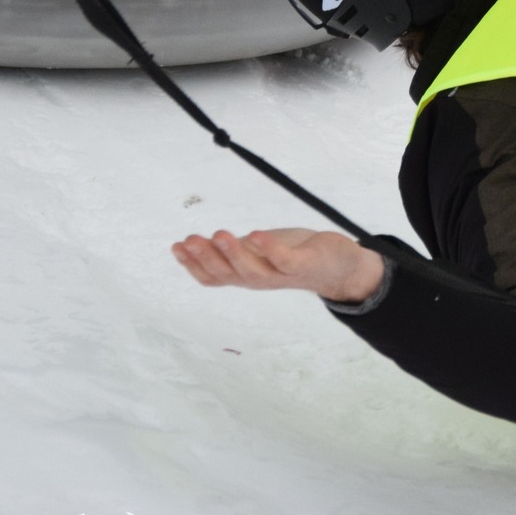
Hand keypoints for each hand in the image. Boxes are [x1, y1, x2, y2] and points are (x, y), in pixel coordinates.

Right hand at [171, 227, 385, 302]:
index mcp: (245, 276)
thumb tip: (194, 244)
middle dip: (206, 258)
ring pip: (252, 272)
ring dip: (234, 254)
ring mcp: (282, 275)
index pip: (213, 277)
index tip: (176, 246)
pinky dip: (270, 250)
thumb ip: (232, 251)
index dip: (193, 265)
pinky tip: (257, 234)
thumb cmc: (294, 256)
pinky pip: (284, 261)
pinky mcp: (304, 265)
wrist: (339, 267)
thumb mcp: (257, 252)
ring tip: (218, 235)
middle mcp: (260, 280)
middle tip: (188, 239)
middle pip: (228, 275)